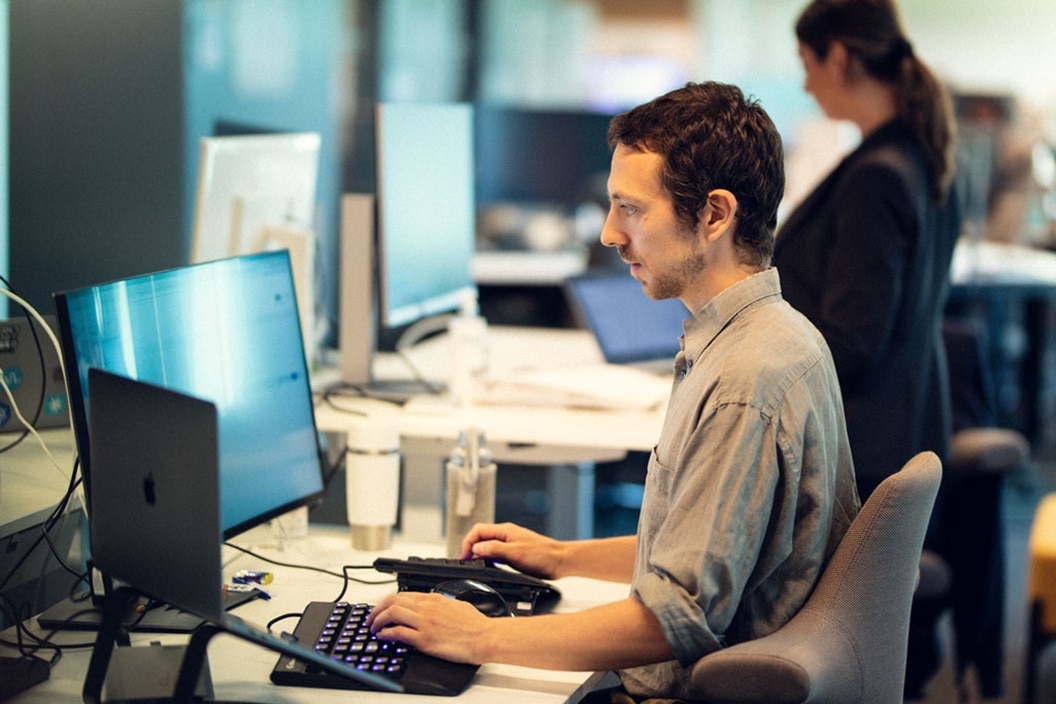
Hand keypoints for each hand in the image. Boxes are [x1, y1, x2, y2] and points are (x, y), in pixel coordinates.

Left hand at [366, 592, 494, 663]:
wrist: (484, 637)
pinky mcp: (424, 639)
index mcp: (434, 598)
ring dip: (377, 621)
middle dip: (376, 610)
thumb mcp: (457, 604)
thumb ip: (442, 604)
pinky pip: (398, 633)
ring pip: (391, 613)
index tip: (382, 609)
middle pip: (392, 601)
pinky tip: (383, 637)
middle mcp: (426, 607)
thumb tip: (436, 606)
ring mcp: (424, 622)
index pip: (402, 594)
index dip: (387, 602)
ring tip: (373, 628)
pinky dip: (386, 634)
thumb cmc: (476, 624)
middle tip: (371, 618)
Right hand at [460, 522, 565, 579]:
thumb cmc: (543, 556)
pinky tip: (491, 568)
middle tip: (468, 562)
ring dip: (480, 554)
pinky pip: (496, 553)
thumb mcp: (515, 553)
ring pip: (488, 545)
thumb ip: (494, 549)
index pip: (477, 531)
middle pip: (481, 536)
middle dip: (471, 548)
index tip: (464, 557)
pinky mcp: (515, 552)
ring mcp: (511, 542)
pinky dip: (490, 559)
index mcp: (505, 531)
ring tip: (477, 566)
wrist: (561, 561)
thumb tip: (476, 548)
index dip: (467, 543)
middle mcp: (506, 534)